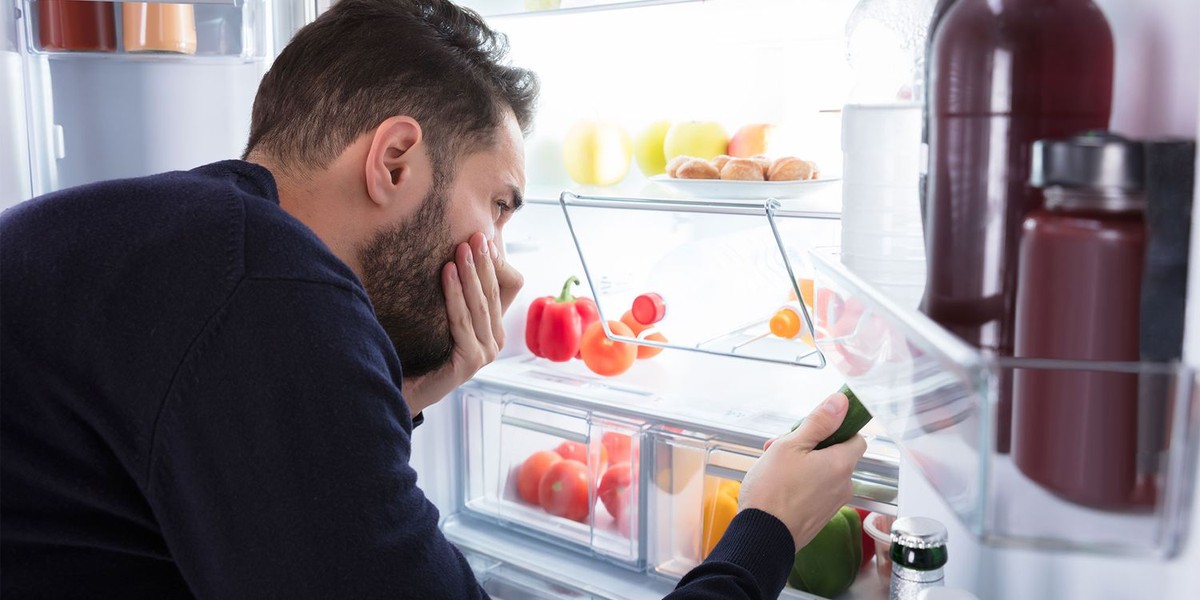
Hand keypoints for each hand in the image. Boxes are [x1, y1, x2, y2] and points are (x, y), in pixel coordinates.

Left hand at [402, 232, 523, 414]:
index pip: (504, 290)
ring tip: (461, 248)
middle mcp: (494, 341)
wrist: (404, 388)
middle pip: (492, 294)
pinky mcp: (470, 362)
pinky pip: (462, 320)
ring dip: (470, 273)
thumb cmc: (421, 350)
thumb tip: (455, 253)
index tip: (484, 240)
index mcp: (492, 329)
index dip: (495, 265)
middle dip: (483, 262)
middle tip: (476, 235)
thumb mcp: (443, 315)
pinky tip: (447, 272)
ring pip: (479, 304)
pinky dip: (454, 294)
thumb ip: (455, 294)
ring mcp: (485, 354)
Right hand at [737, 392, 867, 551]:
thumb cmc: (772, 491)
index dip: (837, 429)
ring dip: (804, 465)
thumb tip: (840, 402)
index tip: (816, 428)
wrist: (762, 536)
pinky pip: (817, 492)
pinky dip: (803, 484)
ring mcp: (833, 503)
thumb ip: (818, 422)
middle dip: (812, 447)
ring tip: (774, 467)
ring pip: (824, 473)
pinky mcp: (821, 517)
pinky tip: (778, 485)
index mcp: (841, 464)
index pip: (856, 438)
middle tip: (783, 446)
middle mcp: (844, 485)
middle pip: (837, 455)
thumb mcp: (790, 445)